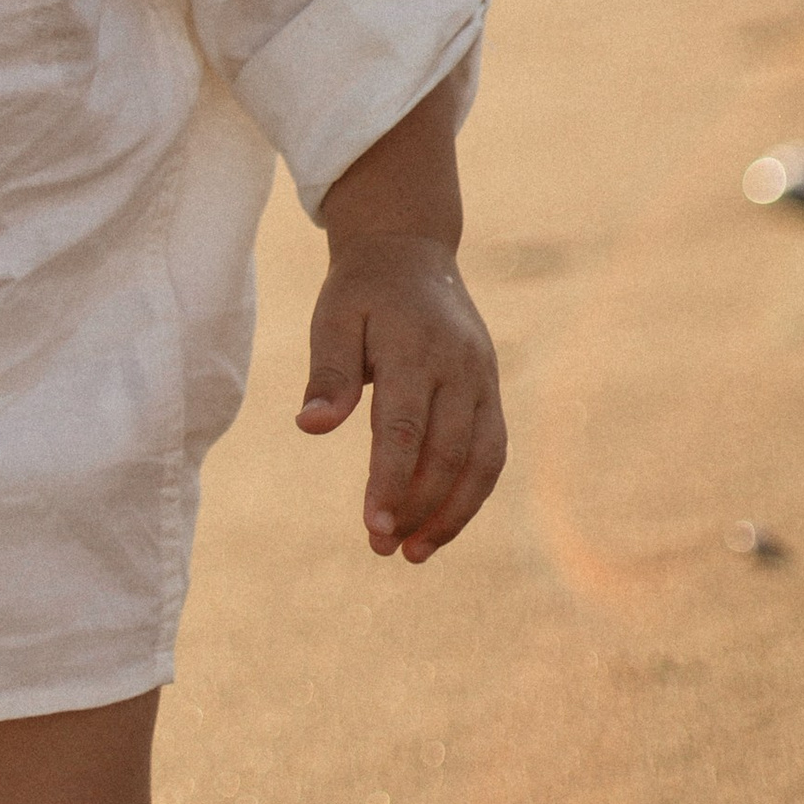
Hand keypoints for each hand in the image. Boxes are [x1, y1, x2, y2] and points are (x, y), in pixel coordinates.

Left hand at [297, 229, 505, 560]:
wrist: (410, 251)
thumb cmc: (362, 291)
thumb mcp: (333, 316)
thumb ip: (328, 372)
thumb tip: (311, 427)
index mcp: (415, 346)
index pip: (405, 428)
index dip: (390, 481)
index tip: (371, 526)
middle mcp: (458, 366)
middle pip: (447, 453)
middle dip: (416, 508)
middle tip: (381, 548)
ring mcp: (482, 379)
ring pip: (481, 461)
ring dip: (451, 514)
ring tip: (413, 553)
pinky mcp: (491, 392)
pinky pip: (492, 452)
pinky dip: (471, 494)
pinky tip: (439, 524)